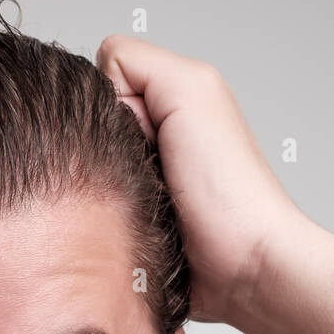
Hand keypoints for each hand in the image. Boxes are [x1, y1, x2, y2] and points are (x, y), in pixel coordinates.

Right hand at [95, 35, 305, 322]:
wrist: (245, 269)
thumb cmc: (229, 192)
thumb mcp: (190, 93)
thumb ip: (136, 64)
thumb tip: (96, 85)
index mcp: (173, 100)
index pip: (103, 77)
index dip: (113, 101)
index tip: (145, 133)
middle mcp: (158, 138)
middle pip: (92, 126)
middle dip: (105, 148)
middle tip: (144, 172)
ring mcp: (145, 183)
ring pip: (87, 170)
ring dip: (105, 188)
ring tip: (142, 204)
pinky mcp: (135, 226)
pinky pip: (90, 214)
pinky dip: (105, 221)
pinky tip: (135, 229)